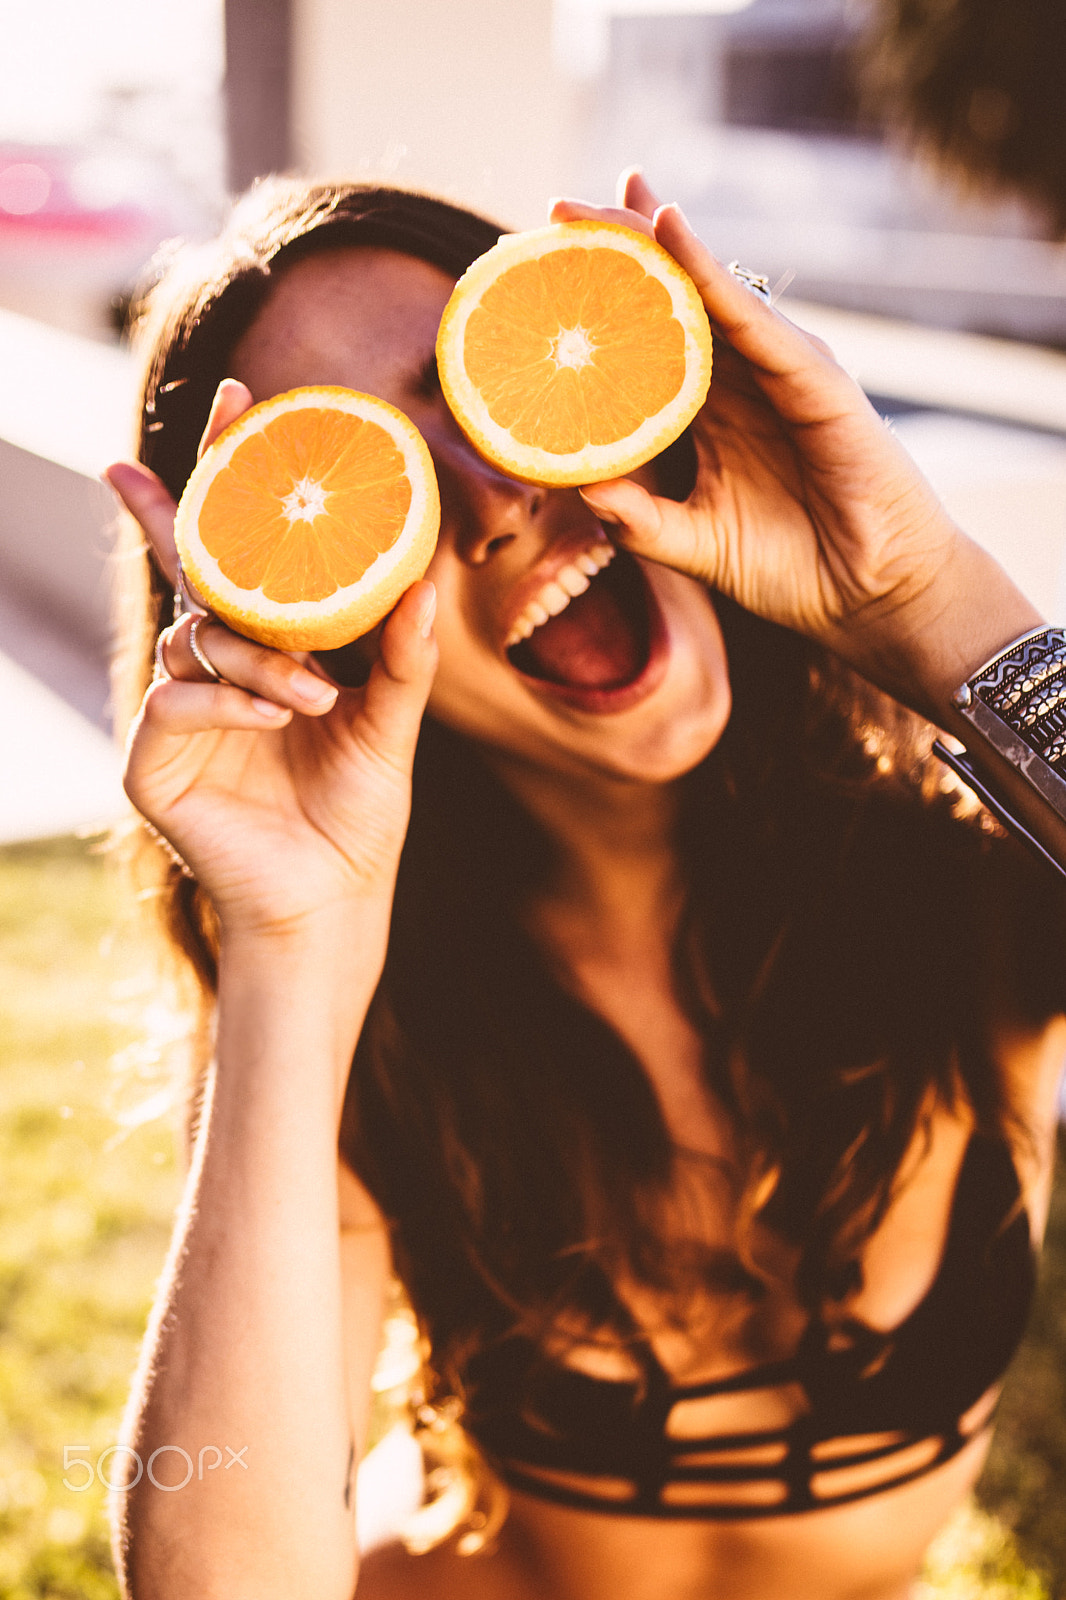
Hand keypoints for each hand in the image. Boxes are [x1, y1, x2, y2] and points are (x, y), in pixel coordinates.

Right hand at [108, 381, 437, 939]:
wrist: (334, 899)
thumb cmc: (358, 813)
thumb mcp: (390, 725)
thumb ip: (400, 659)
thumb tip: (423, 581)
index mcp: (267, 648)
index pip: (243, 551)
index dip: (233, 476)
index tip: (239, 399)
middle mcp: (214, 668)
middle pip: (189, 569)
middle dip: (177, 508)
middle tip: (147, 451)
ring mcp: (179, 712)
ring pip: (196, 638)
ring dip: (256, 656)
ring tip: (311, 693)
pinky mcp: (153, 761)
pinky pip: (177, 700)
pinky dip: (228, 701)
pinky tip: (274, 715)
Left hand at [551, 172, 1040, 716]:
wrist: (871, 596)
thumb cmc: (794, 568)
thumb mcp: (696, 545)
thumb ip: (638, 520)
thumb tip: (573, 488)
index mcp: (713, 411)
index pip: (651, 338)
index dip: (607, 296)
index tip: (545, 258)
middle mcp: (744, 378)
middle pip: (673, 296)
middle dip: (620, 246)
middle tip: (556, 207)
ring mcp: (780, 371)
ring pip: (709, 290)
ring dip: (654, 243)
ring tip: (600, 205)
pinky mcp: (815, 379)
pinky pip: (754, 319)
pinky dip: (712, 275)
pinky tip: (671, 232)